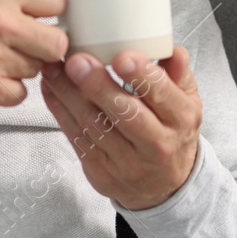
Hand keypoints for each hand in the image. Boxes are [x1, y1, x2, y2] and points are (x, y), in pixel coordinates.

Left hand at [40, 46, 201, 210]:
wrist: (164, 186)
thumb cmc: (170, 132)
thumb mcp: (186, 103)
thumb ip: (179, 75)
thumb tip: (174, 51)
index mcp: (180, 119)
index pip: (161, 95)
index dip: (142, 76)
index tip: (121, 56)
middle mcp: (156, 144)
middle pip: (125, 114)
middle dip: (97, 85)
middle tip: (76, 61)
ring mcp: (127, 162)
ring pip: (94, 125)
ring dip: (69, 94)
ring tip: (53, 67)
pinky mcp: (101, 172)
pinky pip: (76, 138)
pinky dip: (59, 110)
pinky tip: (50, 87)